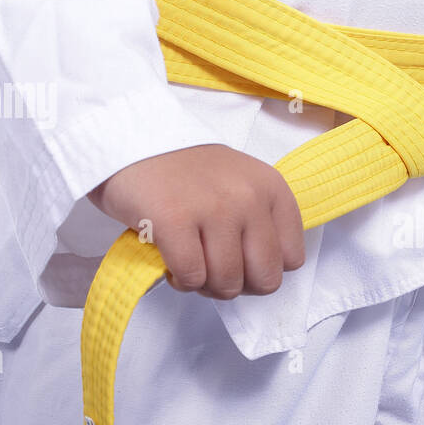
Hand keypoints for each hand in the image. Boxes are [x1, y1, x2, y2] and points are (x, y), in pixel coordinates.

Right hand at [88, 144, 304, 297]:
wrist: (132, 139)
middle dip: (237, 285)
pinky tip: (171, 262)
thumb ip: (259, 221)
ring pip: (228, 283)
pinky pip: (192, 277)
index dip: (262, 270)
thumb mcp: (241, 183)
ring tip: (190, 264)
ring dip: (206, 285)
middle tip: (212, 270)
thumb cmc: (185, 170)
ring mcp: (214, 209)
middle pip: (265, 279)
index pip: (291, 259)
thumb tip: (258, 275)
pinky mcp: (175, 221)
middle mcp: (249, 198)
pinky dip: (181, 280)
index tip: (238, 261)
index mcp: (272, 188)